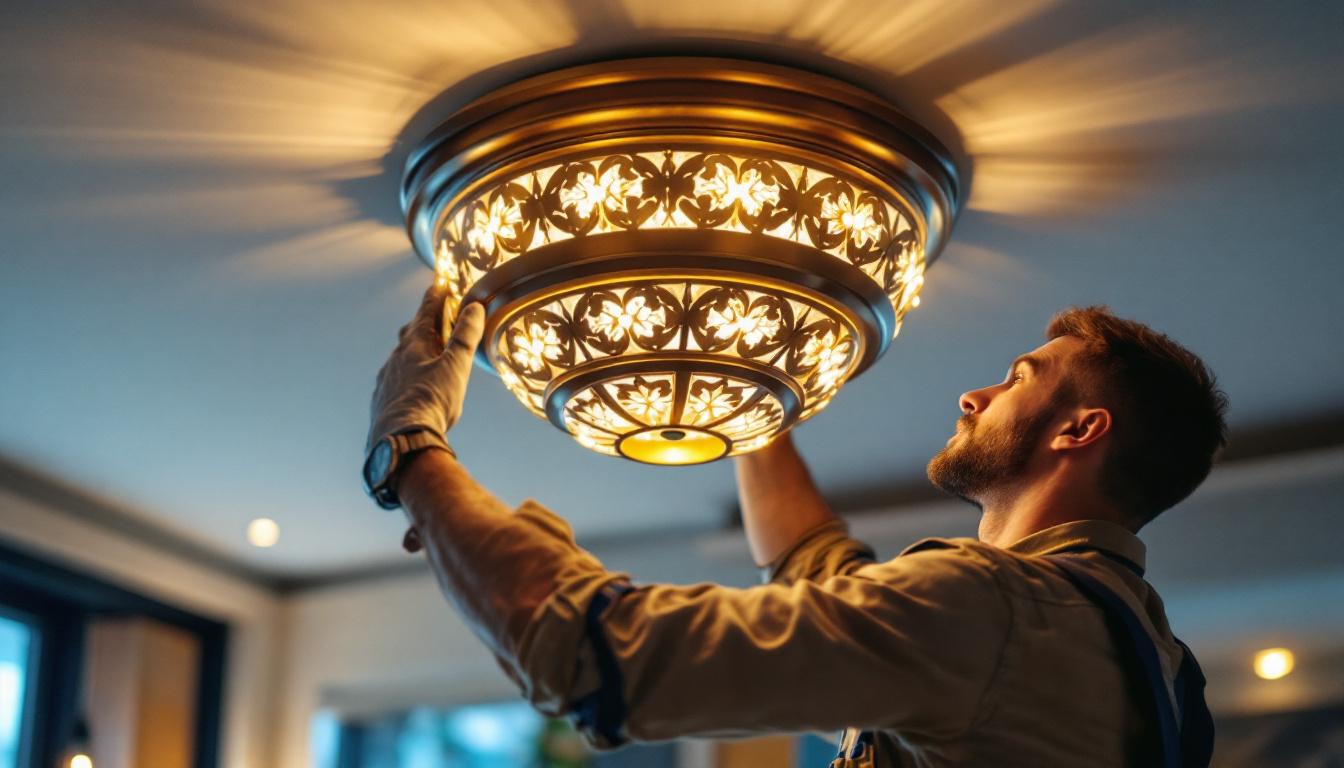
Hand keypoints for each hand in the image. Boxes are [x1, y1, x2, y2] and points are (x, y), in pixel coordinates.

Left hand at [367, 282, 484, 451]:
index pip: (425, 312)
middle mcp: (395, 358)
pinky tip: (410, 388)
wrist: (401, 440)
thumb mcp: (456, 366)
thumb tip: (474, 308)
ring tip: (423, 355)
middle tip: (433, 318)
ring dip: (412, 352)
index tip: (440, 284)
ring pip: (399, 358)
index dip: (435, 297)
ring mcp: (386, 380)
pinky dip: (404, 376)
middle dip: (422, 323)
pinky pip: (393, 380)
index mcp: (414, 345)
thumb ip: (465, 336)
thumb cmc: (431, 401)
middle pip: (409, 333)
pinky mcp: (382, 401)